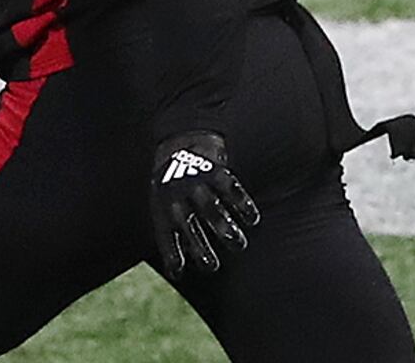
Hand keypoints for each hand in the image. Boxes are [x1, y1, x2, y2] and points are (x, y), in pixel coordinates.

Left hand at [147, 132, 259, 279]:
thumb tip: (175, 272)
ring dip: (225, 228)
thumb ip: (170, 232)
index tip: (179, 272)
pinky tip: (252, 219)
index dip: (170, 252)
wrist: (181, 140)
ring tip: (238, 244)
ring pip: (211, 208)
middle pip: (188, 223)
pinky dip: (242, 204)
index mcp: (162, 202)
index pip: (165, 231)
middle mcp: (177, 192)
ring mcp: (196, 180)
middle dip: (199, 246)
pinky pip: (230, 188)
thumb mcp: (162, 204)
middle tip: (213, 266)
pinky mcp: (214, 168)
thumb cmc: (173, 184)